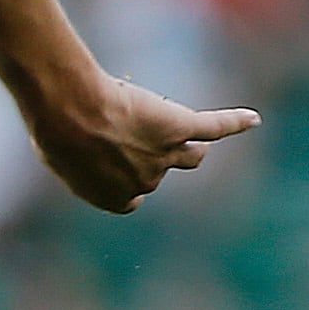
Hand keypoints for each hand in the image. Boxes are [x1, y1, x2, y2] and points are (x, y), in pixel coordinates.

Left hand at [28, 76, 260, 215]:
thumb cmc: (55, 133)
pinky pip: (215, 128)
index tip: (115, 161)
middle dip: (145, 153)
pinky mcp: (179, 127)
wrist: (68, 110)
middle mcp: (147, 182)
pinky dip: (235, 123)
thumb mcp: (60, 156)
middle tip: (121, 129)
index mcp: (116, 199)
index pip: (134, 193)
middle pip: (159, 169)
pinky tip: (253, 120)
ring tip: (185, 135)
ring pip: (191, 156)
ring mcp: (166, 155)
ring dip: (189, 147)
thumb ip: (81, 162)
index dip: (127, 177)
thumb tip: (81, 151)